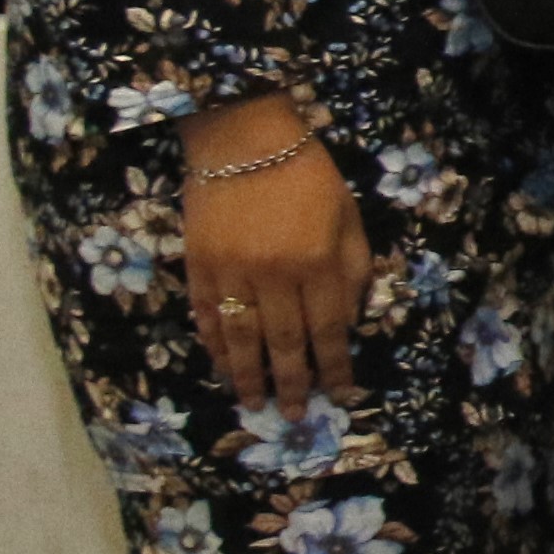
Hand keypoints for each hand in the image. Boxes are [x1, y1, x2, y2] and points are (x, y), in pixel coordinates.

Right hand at [175, 93, 369, 410]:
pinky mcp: (199, 265)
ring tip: (254, 404)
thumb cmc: (307, 173)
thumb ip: (353, 269)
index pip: (330, 330)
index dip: (334, 366)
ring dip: (247, 376)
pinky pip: (207, 316)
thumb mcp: (349, 216)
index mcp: (319, 263)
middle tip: (293, 415)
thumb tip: (349, 319)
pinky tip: (221, 364)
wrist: (243, 138)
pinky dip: (213, 344)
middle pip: (285, 343)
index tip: (339, 392)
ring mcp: (233, 273)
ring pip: (241, 338)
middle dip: (292, 383)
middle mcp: (277, 275)